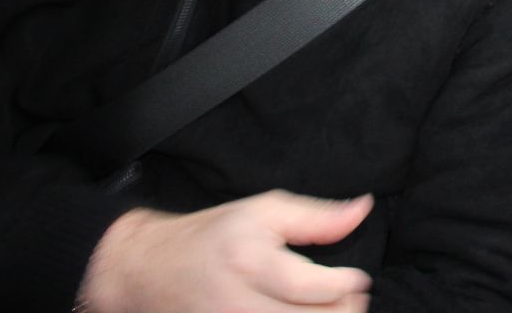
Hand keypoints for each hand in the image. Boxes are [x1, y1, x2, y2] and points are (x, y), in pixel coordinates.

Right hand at [79, 191, 373, 312]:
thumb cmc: (212, 236)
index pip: (313, 288)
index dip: (347, 285)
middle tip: (350, 298)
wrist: (148, 270)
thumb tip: (363, 209)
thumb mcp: (263, 211)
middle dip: (344, 311)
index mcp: (251, 261)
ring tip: (330, 310)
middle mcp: (238, 303)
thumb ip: (316, 216)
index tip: (356, 279)